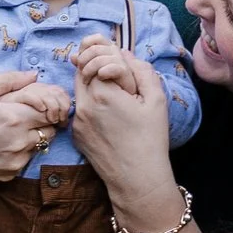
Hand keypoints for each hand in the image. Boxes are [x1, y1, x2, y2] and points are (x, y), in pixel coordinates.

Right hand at [0, 72, 65, 184]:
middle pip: (51, 129)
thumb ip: (10, 79)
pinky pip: (27, 159)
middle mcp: (18, 141)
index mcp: (13, 117)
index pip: (50, 109)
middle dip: (44, 119)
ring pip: (41, 144)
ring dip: (34, 135)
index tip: (37, 102)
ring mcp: (15, 160)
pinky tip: (3, 144)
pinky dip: (22, 150)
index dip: (48, 104)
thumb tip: (34, 75)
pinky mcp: (10, 174)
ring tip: (12, 129)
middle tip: (27, 114)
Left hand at [68, 39, 176, 208]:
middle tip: (112, 69)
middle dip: (95, 65)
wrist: (137, 179)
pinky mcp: (76, 135)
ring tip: (113, 92)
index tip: (120, 63)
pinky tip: (109, 116)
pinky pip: (80, 110)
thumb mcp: (156, 100)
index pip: (96, 59)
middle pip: (82, 71)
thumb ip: (141, 70)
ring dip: (92, 84)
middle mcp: (84, 106)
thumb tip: (125, 53)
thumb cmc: (150, 140)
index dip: (108, 56)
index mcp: (103, 94)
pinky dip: (91, 104)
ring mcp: (77, 121)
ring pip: (79, 90)